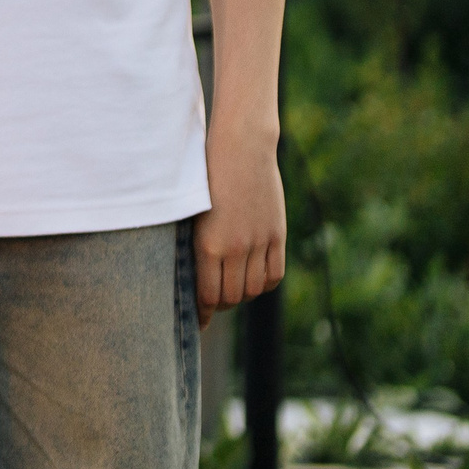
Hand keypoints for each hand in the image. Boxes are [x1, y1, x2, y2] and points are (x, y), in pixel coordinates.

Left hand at [196, 121, 286, 328]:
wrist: (240, 148)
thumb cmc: (204, 176)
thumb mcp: (192, 212)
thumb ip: (197, 244)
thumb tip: (195, 276)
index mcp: (208, 244)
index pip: (208, 295)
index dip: (202, 312)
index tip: (198, 320)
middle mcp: (236, 248)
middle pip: (231, 297)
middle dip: (219, 305)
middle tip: (212, 303)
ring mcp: (259, 242)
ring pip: (253, 289)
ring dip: (241, 295)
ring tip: (231, 289)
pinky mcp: (277, 235)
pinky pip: (274, 274)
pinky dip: (263, 283)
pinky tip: (253, 279)